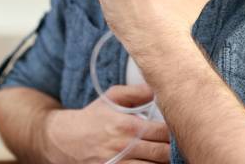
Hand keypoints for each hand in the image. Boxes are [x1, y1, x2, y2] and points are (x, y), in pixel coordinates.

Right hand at [42, 84, 170, 163]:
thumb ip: (136, 92)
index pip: (165, 132)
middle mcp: (124, 147)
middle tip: (182, 147)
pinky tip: (152, 163)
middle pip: (164, 154)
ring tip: (169, 157)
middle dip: (175, 151)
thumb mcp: (111, 98)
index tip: (184, 129)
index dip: (178, 133)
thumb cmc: (90, 118)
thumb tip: (157, 88)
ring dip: (163, 163)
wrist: (61, 140)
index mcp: (128, 126)